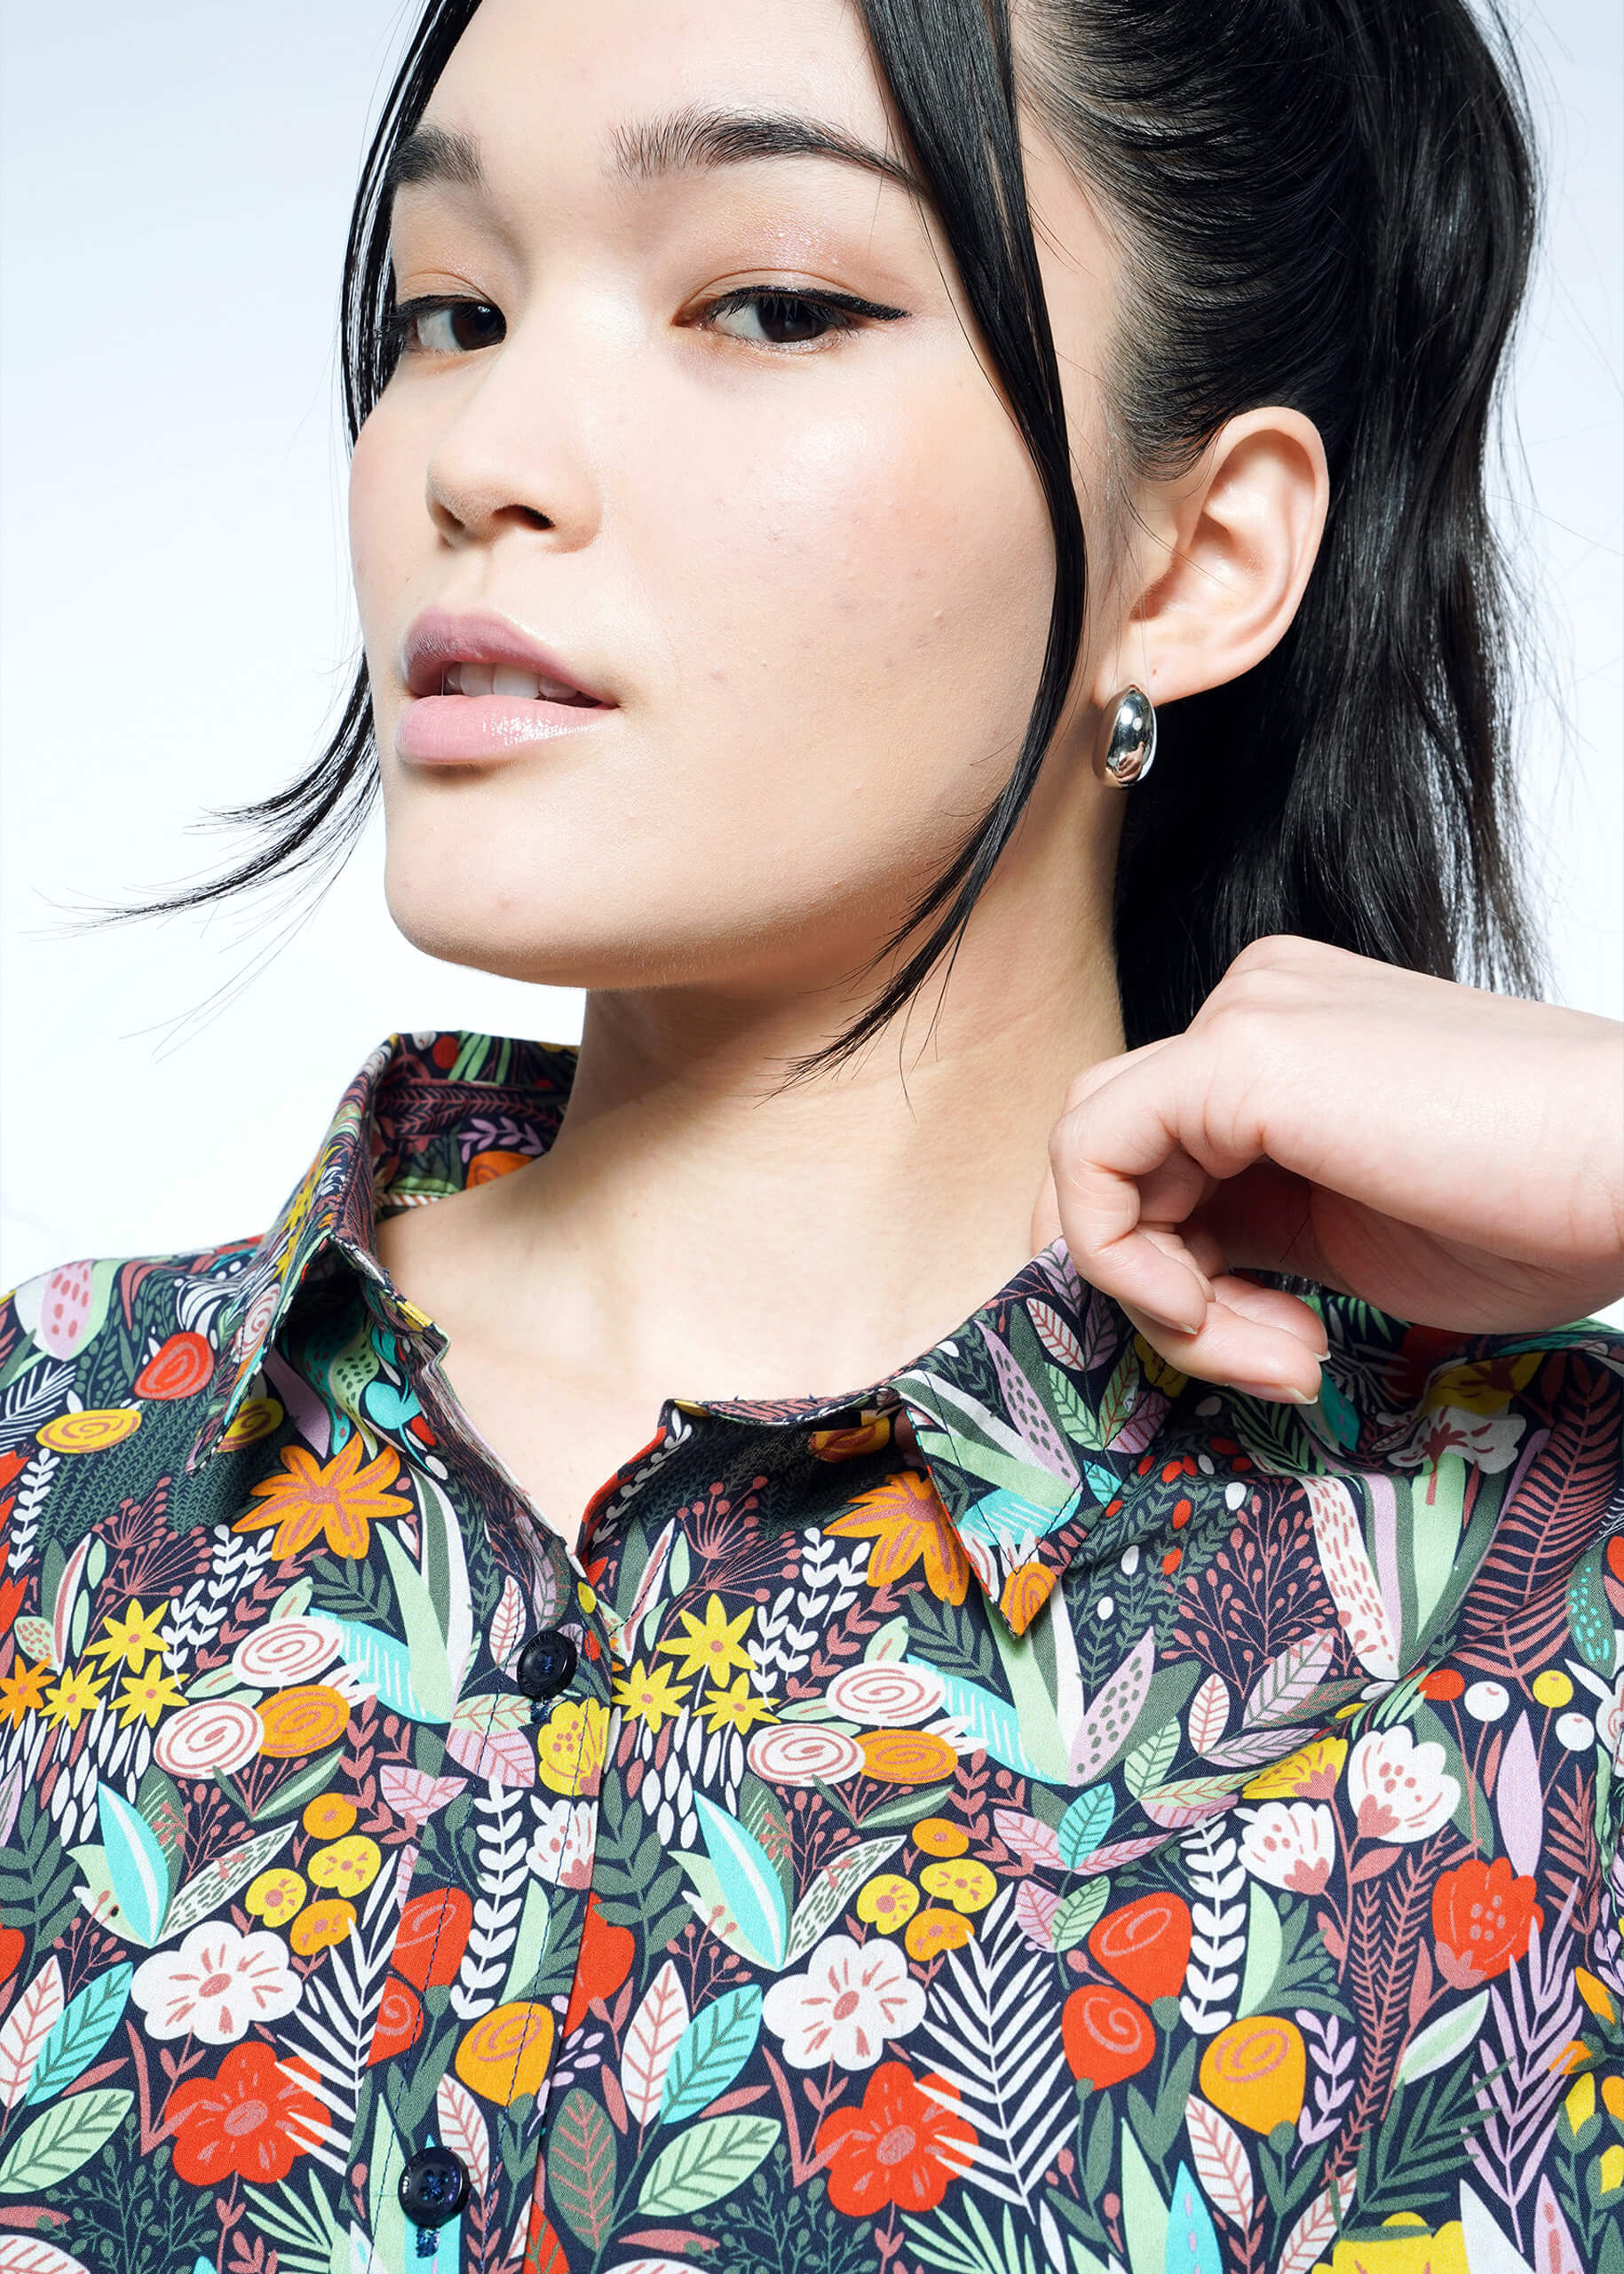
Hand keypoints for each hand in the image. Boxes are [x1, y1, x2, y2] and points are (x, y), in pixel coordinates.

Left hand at [1033, 936, 1623, 1401]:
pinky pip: (1091, 1157)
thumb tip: (1168, 1286)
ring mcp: (1241, 1017)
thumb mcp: (1351, 1234)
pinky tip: (1217, 1315)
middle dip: (1161, 1293)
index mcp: (1284, 1039)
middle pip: (1112, 1162)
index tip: (1276, 1355)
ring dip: (1157, 1295)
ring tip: (1282, 1353)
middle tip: (1275, 1365)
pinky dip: (1121, 1258)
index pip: (1151, 1160)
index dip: (1179, 1281)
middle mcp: (1251, 1006)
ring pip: (1091, 1164)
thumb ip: (1250, 1237)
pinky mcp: (1234, 1052)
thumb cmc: (1540, 1208)